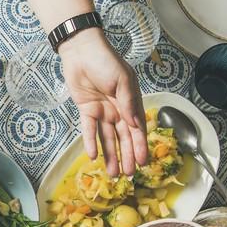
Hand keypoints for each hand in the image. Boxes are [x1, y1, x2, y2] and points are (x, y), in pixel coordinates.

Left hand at [60, 31, 147, 175]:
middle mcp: (118, 110)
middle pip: (123, 138)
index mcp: (130, 103)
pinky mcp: (86, 110)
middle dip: (127, 157)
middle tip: (129, 176)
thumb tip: (135, 124)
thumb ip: (129, 103)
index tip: (144, 163)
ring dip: (110, 155)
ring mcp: (102, 111)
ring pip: (107, 139)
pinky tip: (93, 157)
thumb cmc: (106, 60)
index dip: (140, 147)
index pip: (137, 129)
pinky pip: (89, 130)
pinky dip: (90, 143)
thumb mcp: (122, 80)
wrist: (81, 50)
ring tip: (113, 173)